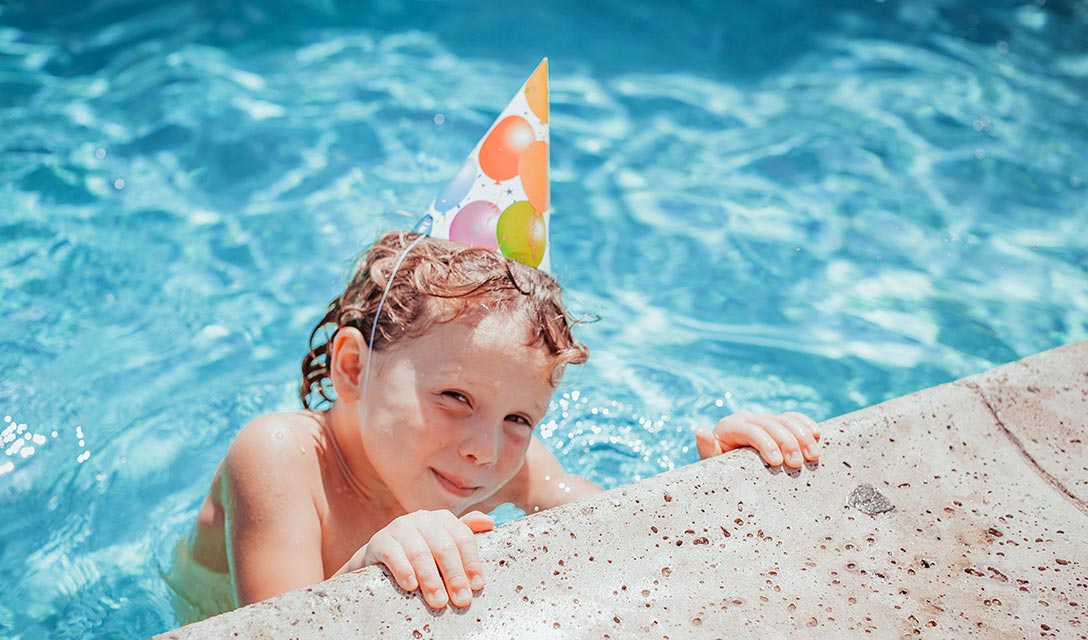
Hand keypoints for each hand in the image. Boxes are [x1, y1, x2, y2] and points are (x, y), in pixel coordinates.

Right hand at [354, 510, 493, 608]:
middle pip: (444, 546)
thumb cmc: (420, 552)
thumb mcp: (443, 543)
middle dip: (454, 575)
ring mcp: (400, 528)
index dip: (471, 562)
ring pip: (420, 552)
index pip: (463, 537)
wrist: (380, 556)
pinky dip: (403, 570)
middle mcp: (422, 519)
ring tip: (439, 601)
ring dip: (431, 579)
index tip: (477, 585)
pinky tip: (411, 586)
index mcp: (442, 519)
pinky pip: (393, 554)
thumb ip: (465, 533)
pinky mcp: (380, 541)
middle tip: (461, 599)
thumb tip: (489, 523)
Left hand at [695, 410, 819, 468]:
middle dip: (786, 442)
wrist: (728, 471)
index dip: (765, 442)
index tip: (777, 461)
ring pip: (785, 420)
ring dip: (802, 436)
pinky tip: (817, 434)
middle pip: (770, 424)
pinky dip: (806, 424)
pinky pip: (793, 418)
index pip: (750, 429)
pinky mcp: (776, 423)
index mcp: (729, 426)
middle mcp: (745, 418)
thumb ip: (707, 448)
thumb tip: (700, 431)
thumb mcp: (710, 463)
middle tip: (797, 463)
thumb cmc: (718, 470)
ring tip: (813, 455)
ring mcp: (762, 418)